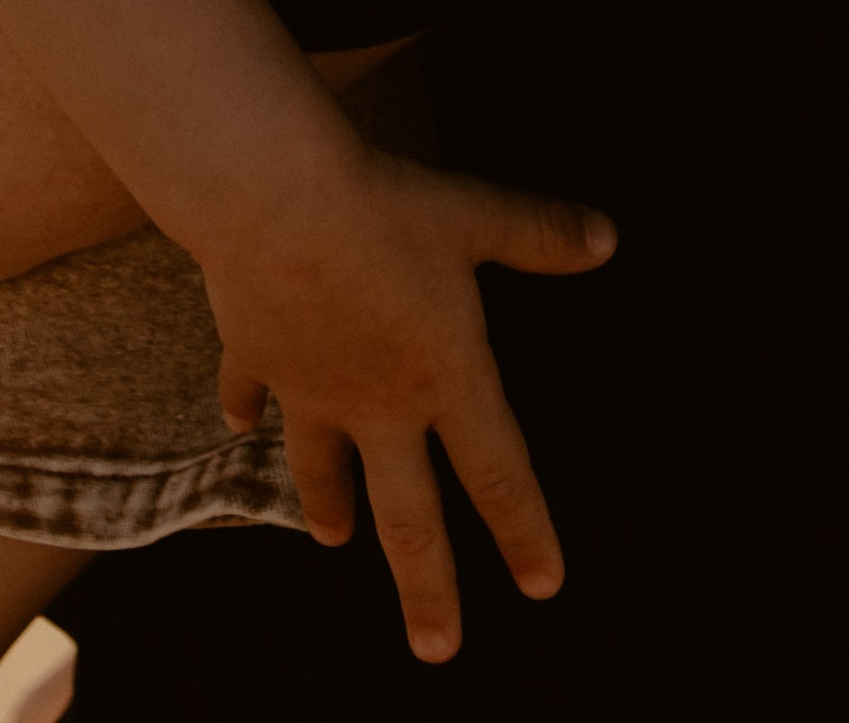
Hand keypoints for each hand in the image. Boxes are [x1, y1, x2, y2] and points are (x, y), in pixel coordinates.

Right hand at [210, 139, 616, 664]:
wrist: (276, 198)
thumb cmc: (387, 207)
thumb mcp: (476, 216)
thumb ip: (541, 235)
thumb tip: (607, 237)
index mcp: (444, 376)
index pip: (499, 472)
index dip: (525, 530)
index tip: (544, 584)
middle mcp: (378, 403)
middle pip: (408, 516)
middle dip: (426, 586)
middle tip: (439, 649)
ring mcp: (310, 389)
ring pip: (322, 467)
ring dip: (329, 504)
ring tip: (335, 539)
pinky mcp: (256, 356)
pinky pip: (251, 392)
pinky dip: (246, 409)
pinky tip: (240, 424)